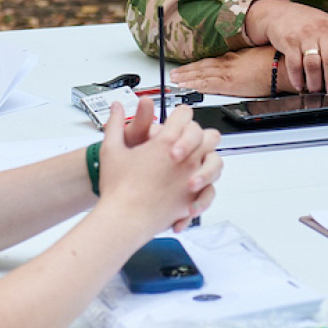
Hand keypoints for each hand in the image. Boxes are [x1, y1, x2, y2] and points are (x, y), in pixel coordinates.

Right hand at [98, 103, 221, 233]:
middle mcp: (186, 159)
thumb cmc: (118, 187)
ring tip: (190, 167)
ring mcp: (193, 179)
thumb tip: (116, 107)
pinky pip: (211, 191)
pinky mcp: (193, 200)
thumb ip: (115, 124)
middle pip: (207, 135)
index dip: (178, 115)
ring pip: (216, 161)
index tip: (173, 121)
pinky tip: (188, 191)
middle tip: (183, 143)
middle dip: (197, 136)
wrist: (123, 220)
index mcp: (167, 141)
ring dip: (206, 161)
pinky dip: (203, 191)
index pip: (184, 115)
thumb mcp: (112, 149)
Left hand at [171, 46, 276, 97]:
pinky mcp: (230, 83)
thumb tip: (241, 66)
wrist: (282, 66)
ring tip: (175, 81)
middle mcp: (227, 63)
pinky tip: (188, 87)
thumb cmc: (274, 62)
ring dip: (187, 78)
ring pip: (201, 75)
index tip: (186, 69)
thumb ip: (244, 61)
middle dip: (186, 72)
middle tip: (174, 75)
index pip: (210, 62)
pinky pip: (209, 84)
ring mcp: (227, 72)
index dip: (195, 66)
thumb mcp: (256, 56)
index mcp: (233, 58)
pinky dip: (196, 85)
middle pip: (202, 67)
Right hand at [244, 0, 327, 96]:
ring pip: (313, 64)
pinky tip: (300, 85)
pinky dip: (297, 78)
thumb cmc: (308, 23)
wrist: (280, 12)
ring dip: (314, 82)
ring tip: (315, 90)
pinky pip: (295, 64)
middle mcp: (323, 30)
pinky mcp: (290, 41)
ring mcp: (306, 35)